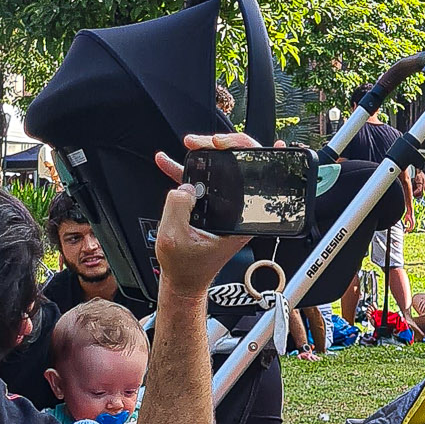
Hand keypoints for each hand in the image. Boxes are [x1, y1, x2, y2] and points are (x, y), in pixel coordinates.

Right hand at [152, 133, 258, 299]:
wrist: (183, 281)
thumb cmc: (186, 267)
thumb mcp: (175, 237)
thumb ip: (178, 206)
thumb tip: (185, 186)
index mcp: (240, 221)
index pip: (254, 177)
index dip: (245, 151)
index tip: (225, 144)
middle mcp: (238, 211)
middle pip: (239, 166)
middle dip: (221, 146)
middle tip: (202, 142)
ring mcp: (225, 207)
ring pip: (221, 171)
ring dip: (204, 155)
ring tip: (189, 145)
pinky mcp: (211, 207)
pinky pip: (203, 183)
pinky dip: (188, 172)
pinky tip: (170, 162)